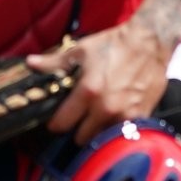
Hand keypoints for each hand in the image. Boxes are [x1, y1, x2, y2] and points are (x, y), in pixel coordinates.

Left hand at [27, 20, 173, 144]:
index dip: (56, 123)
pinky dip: (116, 130)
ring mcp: (124, 114)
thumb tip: (30, 63)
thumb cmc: (114, 44)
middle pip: (81, 137)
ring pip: (102, 138)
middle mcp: (105, 108)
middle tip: (79, 119)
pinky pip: (122, 134)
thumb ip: (54, 62)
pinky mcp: (141, 116)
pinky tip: (114, 120)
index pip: (62, 123)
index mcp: (87, 92)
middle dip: (77, 129)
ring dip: (97, 132)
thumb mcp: (81, 50)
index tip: (57, 120)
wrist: (150, 42)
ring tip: (96, 121)